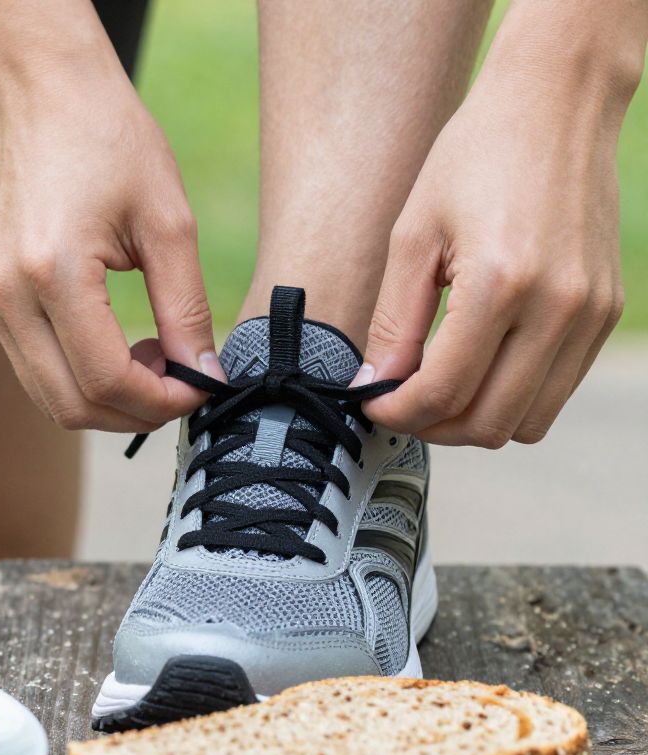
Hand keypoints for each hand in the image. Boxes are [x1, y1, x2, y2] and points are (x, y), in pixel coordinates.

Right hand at [0, 61, 222, 431]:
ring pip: (48, 397)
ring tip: (155, 361)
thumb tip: (205, 375)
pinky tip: (122, 348)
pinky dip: (81, 378)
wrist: (44, 96)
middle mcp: (8, 296)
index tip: (202, 387)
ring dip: (106, 401)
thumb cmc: (111, 142)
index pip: (104, 379)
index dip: (161, 401)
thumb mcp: (169, 223)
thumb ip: (187, 308)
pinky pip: (35, 369)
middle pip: (70, 404)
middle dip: (133, 413)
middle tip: (182, 384)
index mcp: (53, 272)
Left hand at [361, 6, 643, 446]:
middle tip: (399, 404)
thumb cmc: (475, 157)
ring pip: (529, 421)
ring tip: (437, 388)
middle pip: (490, 423)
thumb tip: (373, 388)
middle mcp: (558, 305)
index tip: (371, 404)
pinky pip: (557, 388)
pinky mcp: (606, 310)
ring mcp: (590, 311)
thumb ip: (393, 322)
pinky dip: (513, 394)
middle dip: (434, 426)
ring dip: (476, 419)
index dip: (397, 413)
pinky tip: (478, 364)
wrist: (556, 104)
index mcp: (501, 282)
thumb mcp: (412, 235)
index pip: (444, 392)